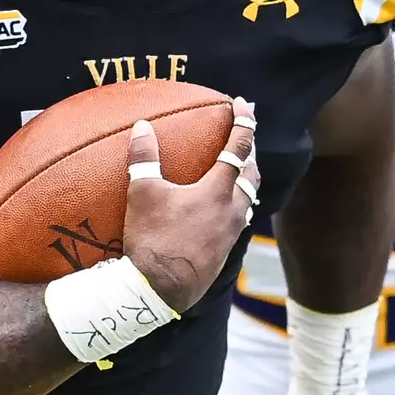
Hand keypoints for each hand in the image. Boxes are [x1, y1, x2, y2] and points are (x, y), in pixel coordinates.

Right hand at [122, 96, 259, 312]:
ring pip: (250, 199)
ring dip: (248, 179)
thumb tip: (142, 126)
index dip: (244, 123)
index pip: (238, 149)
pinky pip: (240, 219)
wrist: (159, 290)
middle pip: (252, 174)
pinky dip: (238, 203)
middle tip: (246, 136)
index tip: (245, 104)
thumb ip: (144, 157)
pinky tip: (225, 208)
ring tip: (241, 170)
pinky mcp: (225, 251)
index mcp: (217, 191)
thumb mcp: (142, 194)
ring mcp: (231, 233)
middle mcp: (232, 210)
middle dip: (251, 152)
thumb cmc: (152, 239)